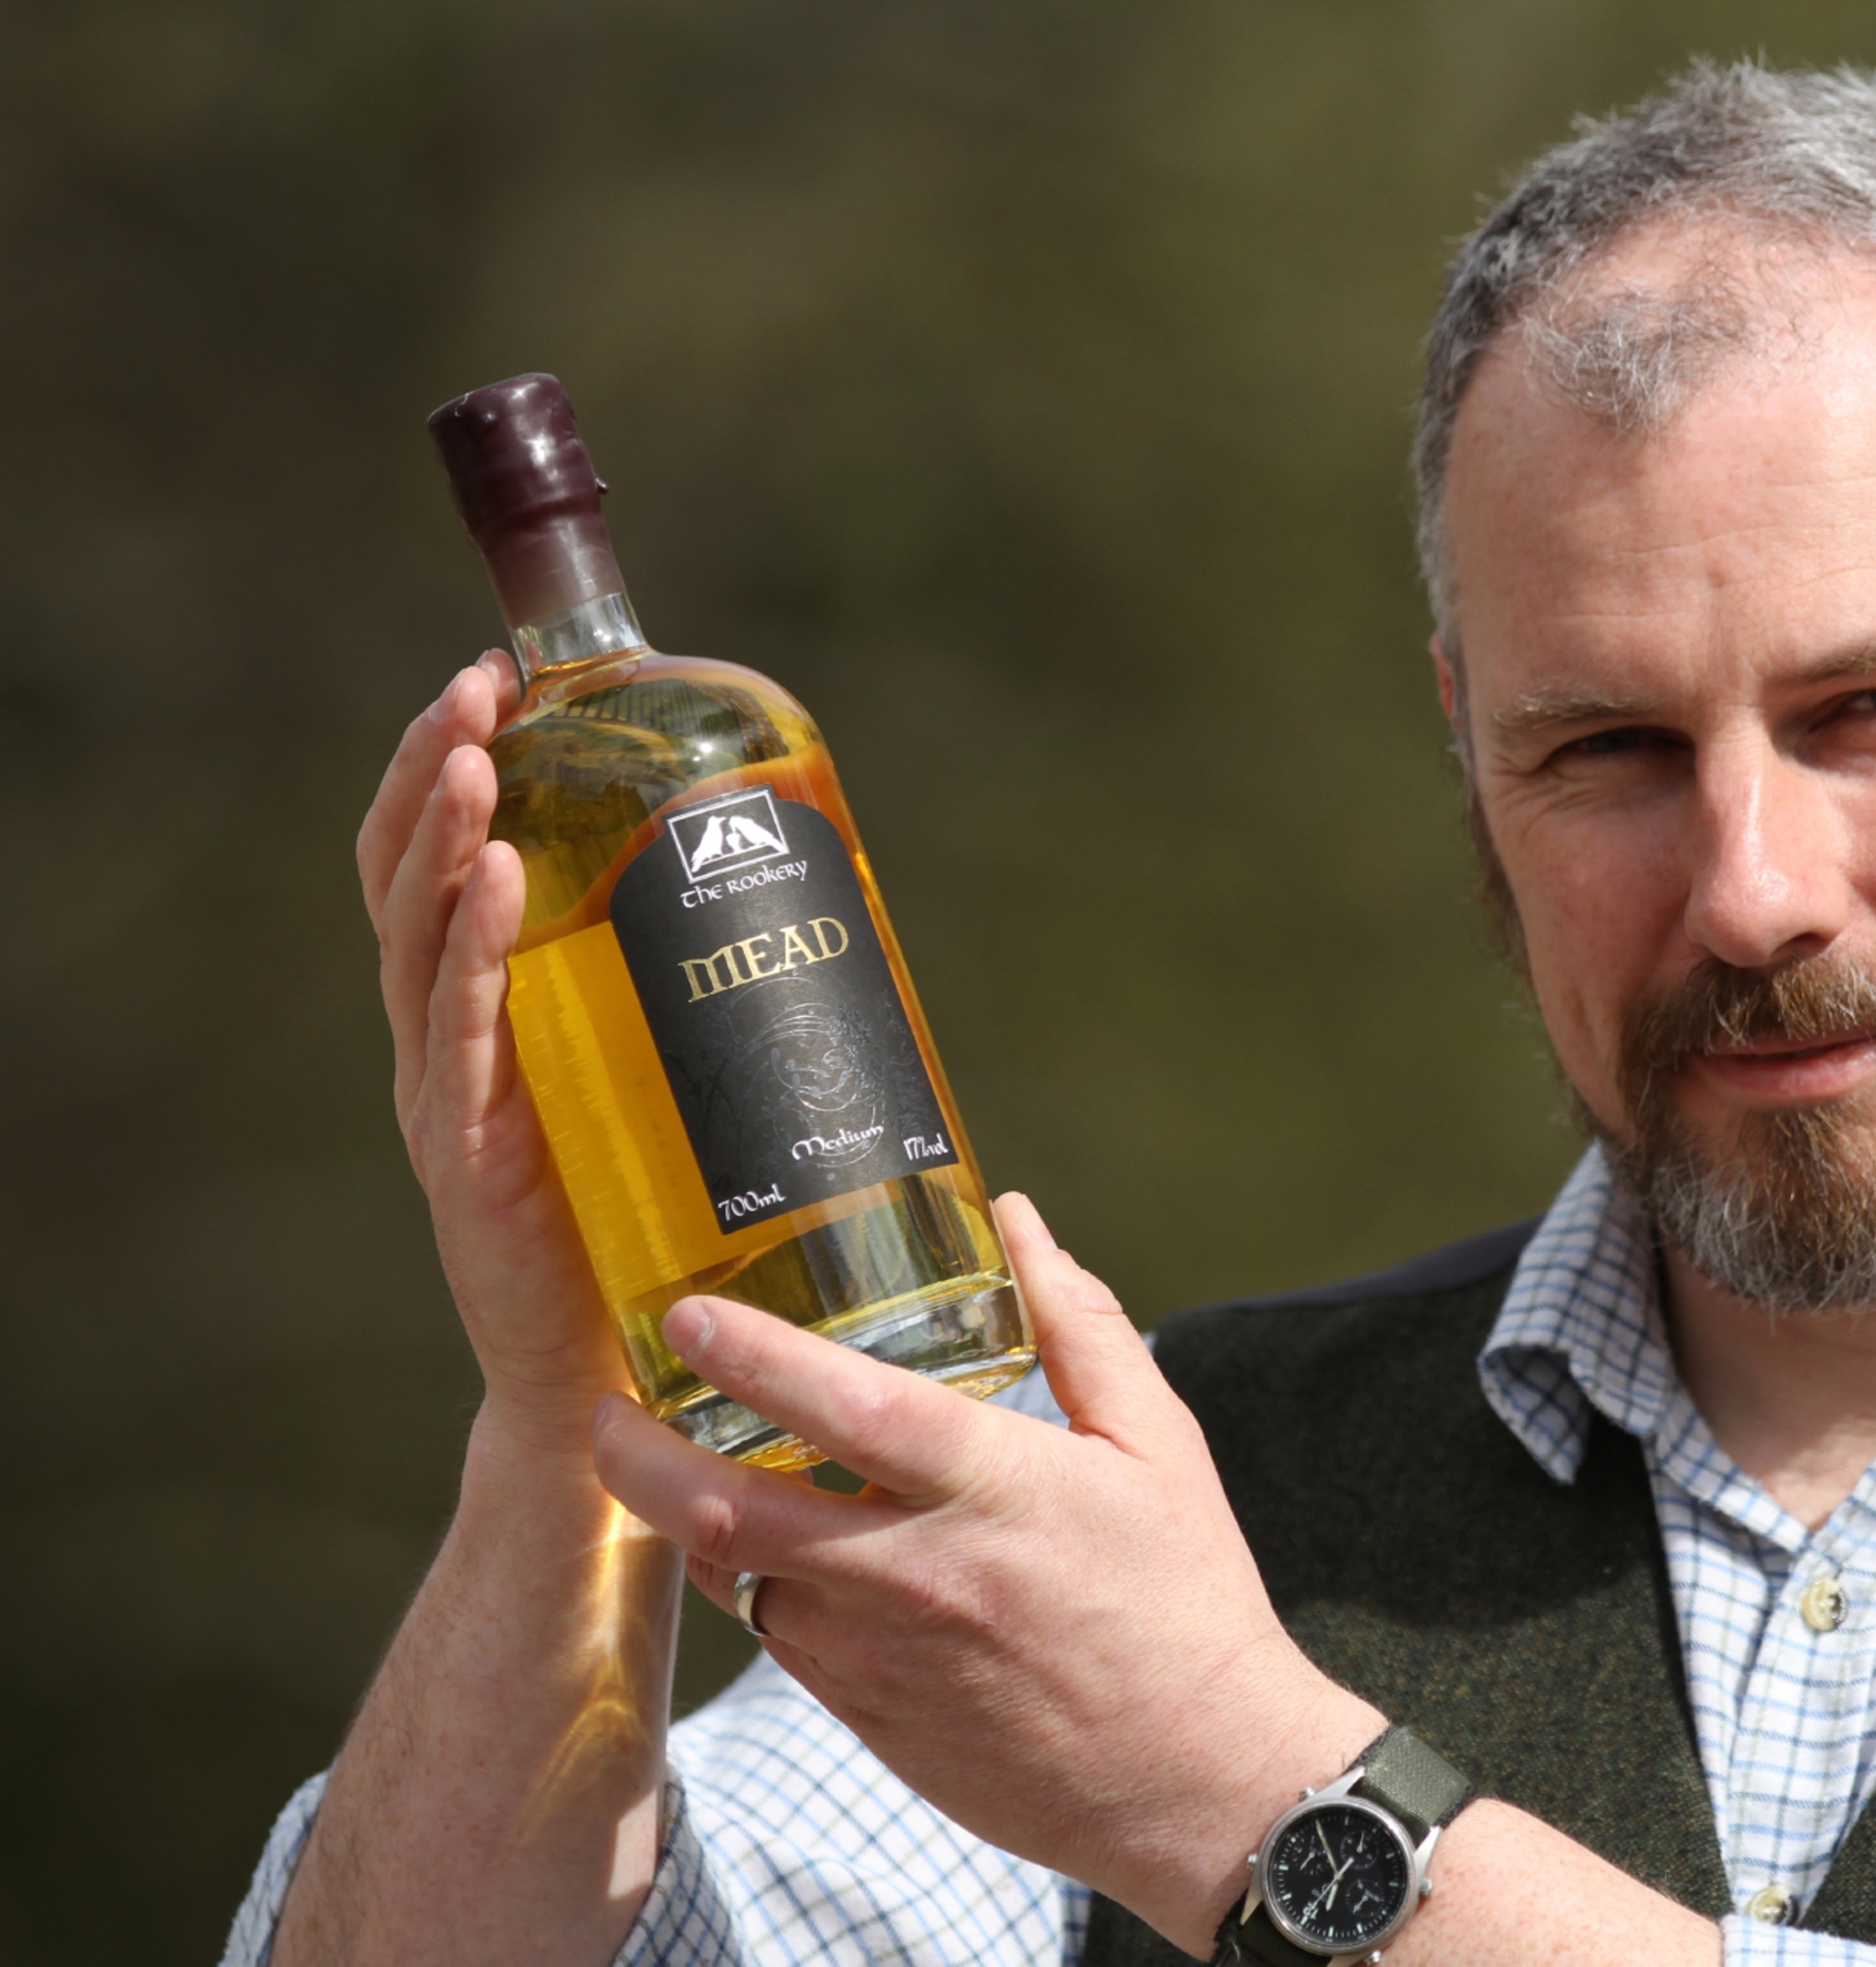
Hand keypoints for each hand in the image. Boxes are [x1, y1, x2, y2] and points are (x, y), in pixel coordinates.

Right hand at [359, 654, 630, 1455]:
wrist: (610, 1385)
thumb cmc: (644, 1226)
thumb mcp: (660, 1084)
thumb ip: (685, 999)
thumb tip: (800, 889)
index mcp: (487, 1013)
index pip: (445, 863)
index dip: (453, 763)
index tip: (495, 672)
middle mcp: (450, 1041)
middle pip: (415, 876)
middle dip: (441, 767)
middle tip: (478, 684)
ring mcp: (452, 1096)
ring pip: (423, 940)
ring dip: (446, 836)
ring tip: (478, 755)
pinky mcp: (474, 1156)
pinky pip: (465, 1035)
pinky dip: (474, 952)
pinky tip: (494, 880)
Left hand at [591, 1192, 1383, 1952]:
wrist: (1197, 1781)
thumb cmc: (1186, 1598)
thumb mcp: (1158, 1443)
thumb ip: (1080, 1323)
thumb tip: (1017, 1219)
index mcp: (994, 1491)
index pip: (846, 1411)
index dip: (752, 1358)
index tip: (686, 1314)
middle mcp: (918, 1575)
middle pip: (729, 1514)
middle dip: (640, 1456)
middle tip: (606, 1407)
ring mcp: (881, 1657)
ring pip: (736, 1583)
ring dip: (689, 1522)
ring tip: (670, 1465)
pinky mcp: (869, 1718)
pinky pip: (779, 1641)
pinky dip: (755, 1585)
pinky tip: (764, 1548)